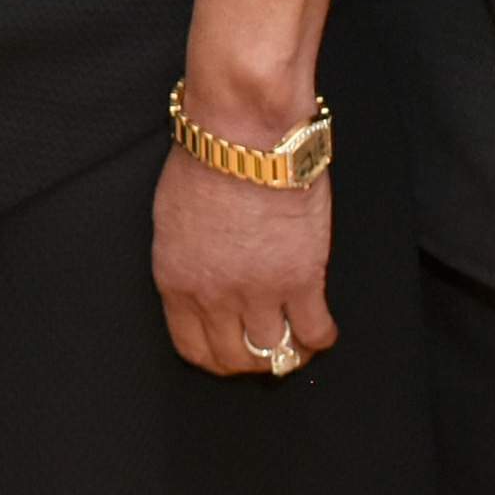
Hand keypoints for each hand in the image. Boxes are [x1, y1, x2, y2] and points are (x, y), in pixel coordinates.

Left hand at [152, 141, 337, 381]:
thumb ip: (187, 257)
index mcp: (177, 280)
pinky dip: (320, 337)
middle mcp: (215, 296)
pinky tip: (321, 329)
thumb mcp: (173, 216)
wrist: (245, 134)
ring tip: (296, 341)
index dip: (216, 356)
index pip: (193, 348)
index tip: (229, 352)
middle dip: (251, 360)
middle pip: (235, 358)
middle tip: (265, 350)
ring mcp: (259, 293)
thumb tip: (202, 275)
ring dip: (287, 352)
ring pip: (275, 354)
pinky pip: (314, 332)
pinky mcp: (301, 280)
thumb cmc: (209, 156)